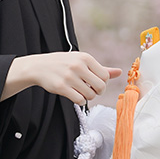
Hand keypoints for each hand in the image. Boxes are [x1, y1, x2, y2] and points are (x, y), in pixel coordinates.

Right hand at [3, 52, 121, 103]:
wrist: (39, 66)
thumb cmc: (63, 64)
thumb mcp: (82, 61)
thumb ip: (101, 69)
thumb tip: (119, 72)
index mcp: (85, 58)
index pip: (105, 76)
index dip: (103, 83)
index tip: (95, 83)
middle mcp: (78, 66)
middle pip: (100, 87)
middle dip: (97, 92)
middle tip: (90, 90)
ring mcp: (69, 76)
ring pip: (90, 95)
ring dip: (87, 97)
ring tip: (80, 91)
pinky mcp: (61, 87)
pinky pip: (79, 100)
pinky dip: (79, 100)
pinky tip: (74, 95)